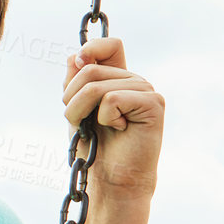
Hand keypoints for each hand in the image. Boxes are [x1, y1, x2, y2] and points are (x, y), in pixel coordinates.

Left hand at [61, 36, 162, 197]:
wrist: (110, 178)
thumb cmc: (93, 146)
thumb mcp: (76, 109)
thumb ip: (76, 81)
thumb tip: (76, 55)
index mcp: (117, 78)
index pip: (110, 44)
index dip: (90, 48)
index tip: (78, 63)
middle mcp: (134, 80)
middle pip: (89, 69)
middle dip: (70, 99)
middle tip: (80, 122)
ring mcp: (146, 90)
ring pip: (95, 86)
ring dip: (80, 112)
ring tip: (96, 129)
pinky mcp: (154, 104)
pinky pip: (112, 99)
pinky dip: (104, 118)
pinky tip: (118, 129)